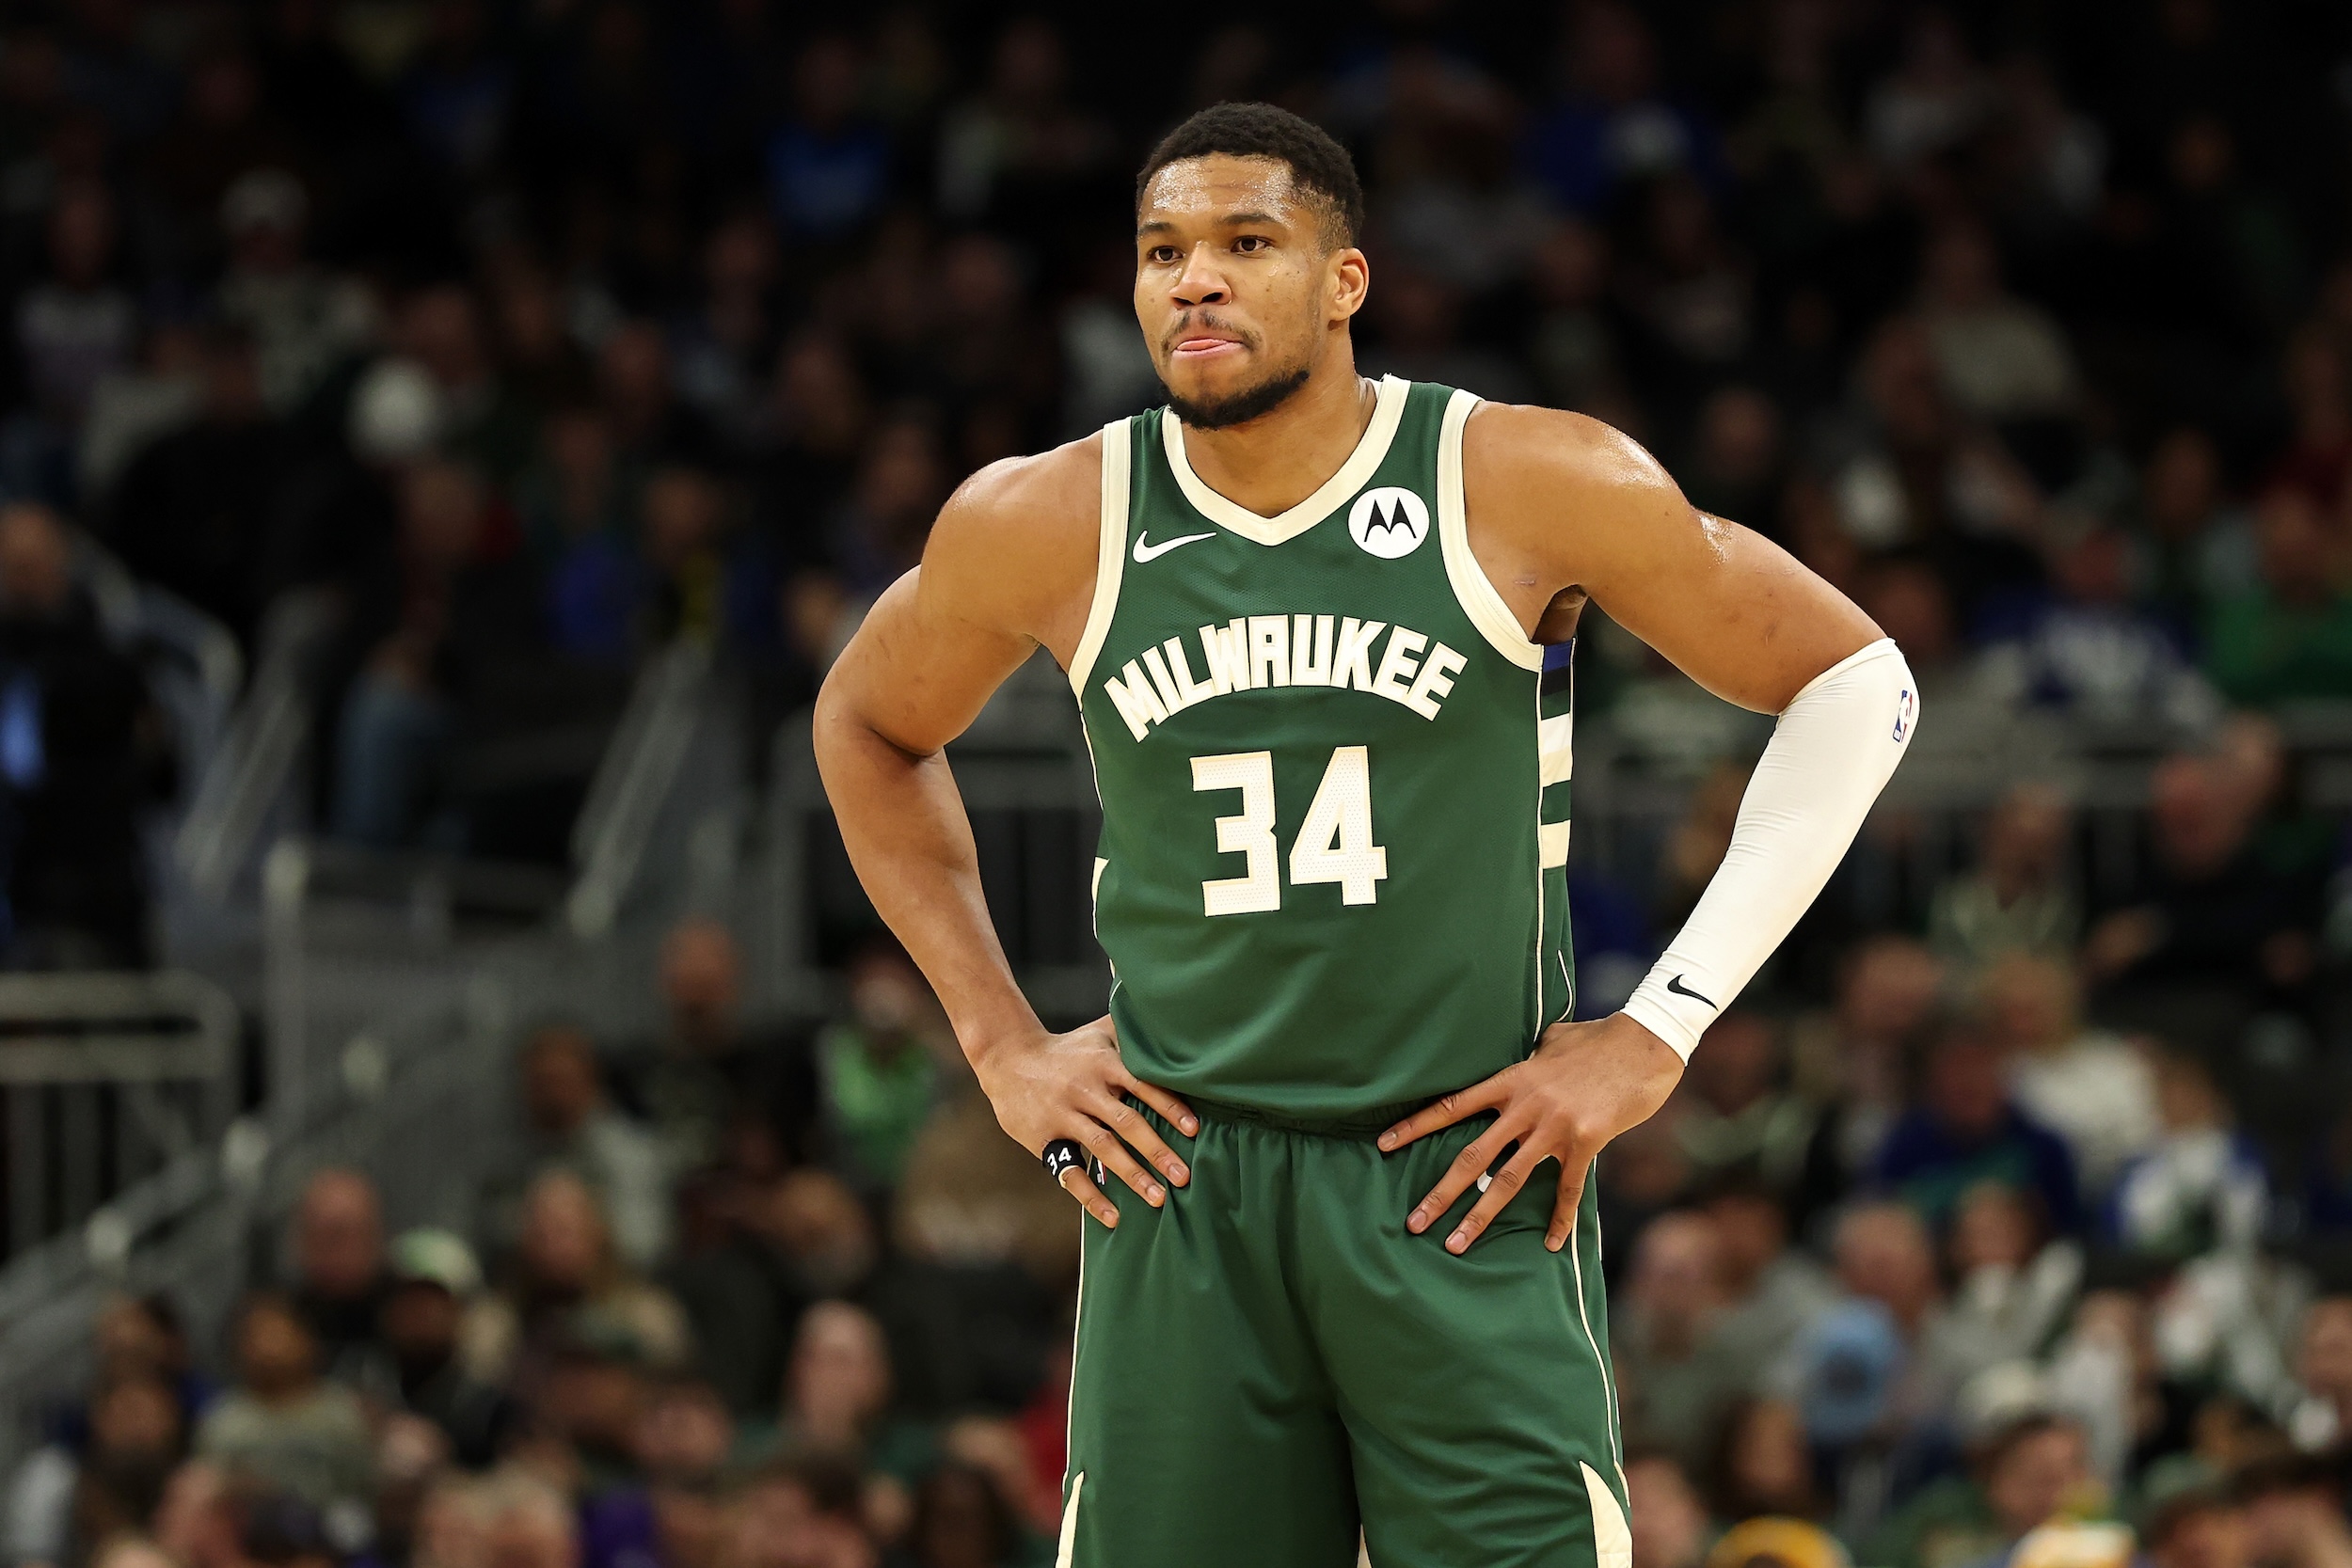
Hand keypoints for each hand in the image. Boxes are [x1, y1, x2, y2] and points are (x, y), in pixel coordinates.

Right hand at [972, 1015, 1196, 1228]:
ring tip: (1158, 1198)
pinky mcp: (1044, 1139)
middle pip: (1126, 1122)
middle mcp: (1085, 1089)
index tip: (1194, 1130)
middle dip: (1157, 1150)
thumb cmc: (1066, 1049)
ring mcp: (1063, 1115)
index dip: (1169, 1107)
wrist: (1007, 1058)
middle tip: (1184, 1176)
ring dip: (1132, 1175)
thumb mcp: (1099, 1032)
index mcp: (1104, 1063)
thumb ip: (1134, 1033)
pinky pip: (1070, 1172)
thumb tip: (1176, 1028)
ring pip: (1102, 1149)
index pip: (1143, 1085)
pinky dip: (1091, 1197)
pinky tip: (1112, 1217)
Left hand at [1379, 1012, 1683, 1253]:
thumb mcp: (1551, 1040)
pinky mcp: (1586, 1143)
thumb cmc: (1597, 1039)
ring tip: (1456, 1244)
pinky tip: (1552, 1244)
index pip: (1452, 1105)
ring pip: (1507, 1180)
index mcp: (1511, 1079)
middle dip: (1440, 1192)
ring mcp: (1554, 1128)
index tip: (1383, 1145)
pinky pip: (1567, 1189)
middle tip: (1414, 1222)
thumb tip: (1521, 1057)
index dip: (1415, 1126)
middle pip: (1472, 1154)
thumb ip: (1528, 1057)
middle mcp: (1525, 1106)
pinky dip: (1559, 1219)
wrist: (1644, 1045)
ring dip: (1480, 1216)